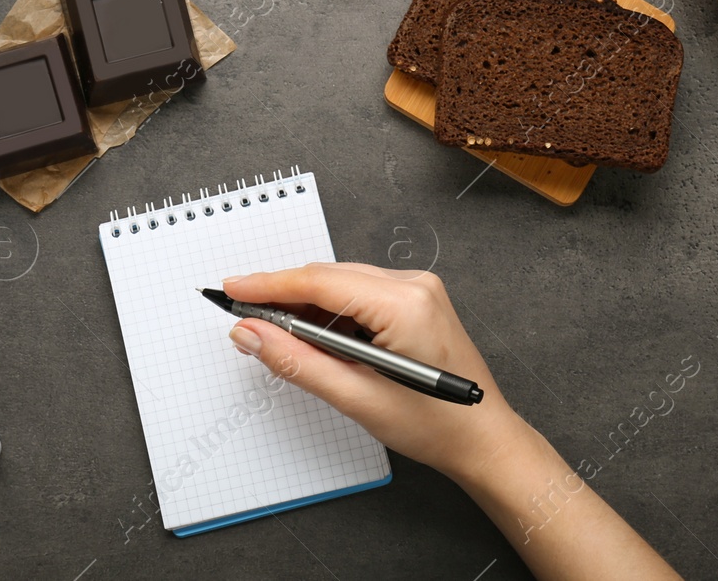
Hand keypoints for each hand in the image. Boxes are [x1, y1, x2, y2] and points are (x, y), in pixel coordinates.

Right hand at [222, 262, 526, 484]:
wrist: (484, 439)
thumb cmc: (436, 426)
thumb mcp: (357, 399)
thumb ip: (298, 362)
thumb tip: (252, 335)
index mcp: (405, 304)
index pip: (320, 283)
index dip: (269, 285)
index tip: (233, 289)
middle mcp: (414, 286)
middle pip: (328, 278)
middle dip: (282, 295)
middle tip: (242, 316)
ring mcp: (418, 290)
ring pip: (341, 284)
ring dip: (305, 305)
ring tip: (274, 333)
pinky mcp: (416, 300)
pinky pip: (360, 293)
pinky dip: (330, 311)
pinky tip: (313, 334)